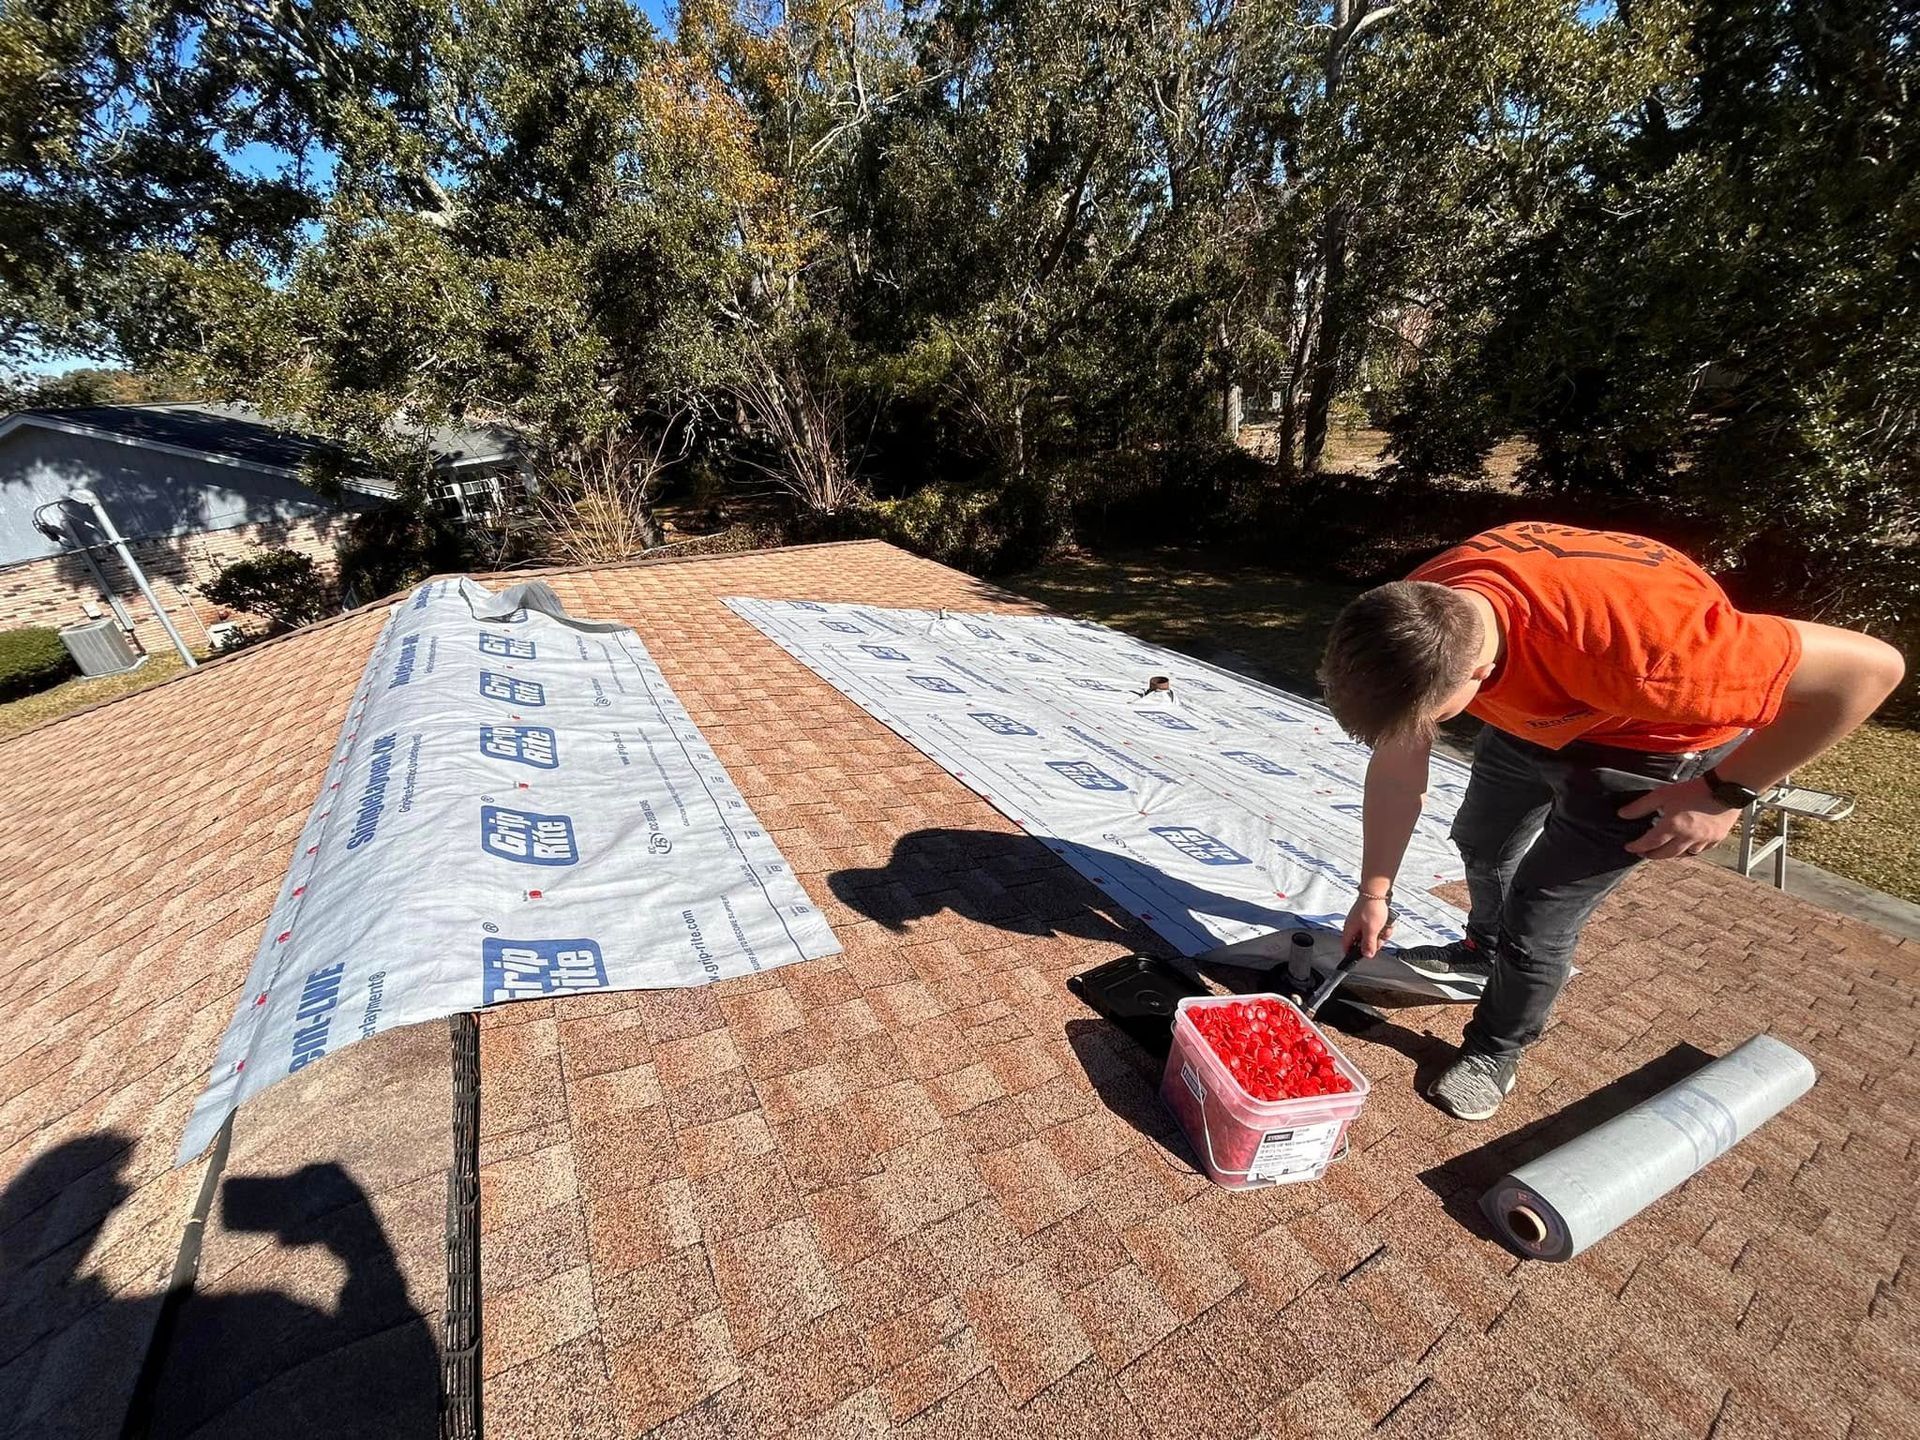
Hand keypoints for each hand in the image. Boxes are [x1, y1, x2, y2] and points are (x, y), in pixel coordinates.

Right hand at [1342, 894, 1394, 957]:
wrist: (1376, 891)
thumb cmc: (1371, 907)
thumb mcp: (1371, 930)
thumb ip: (1368, 944)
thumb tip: (1366, 955)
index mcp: (1349, 930)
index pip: (1347, 946)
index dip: (1354, 953)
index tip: (1363, 955)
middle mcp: (1353, 926)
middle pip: (1362, 942)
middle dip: (1374, 942)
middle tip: (1380, 938)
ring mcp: (1361, 921)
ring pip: (1371, 934)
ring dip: (1381, 934)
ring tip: (1386, 928)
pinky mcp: (1368, 916)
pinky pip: (1376, 927)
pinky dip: (1383, 927)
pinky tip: (1387, 923)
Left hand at [1618, 777, 1740, 858]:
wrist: (1725, 789)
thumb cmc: (1693, 790)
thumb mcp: (1662, 794)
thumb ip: (1640, 806)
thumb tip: (1622, 814)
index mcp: (1672, 827)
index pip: (1649, 843)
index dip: (1636, 847)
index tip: (1629, 847)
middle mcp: (1687, 838)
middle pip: (1665, 854)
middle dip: (1651, 855)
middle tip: (1643, 853)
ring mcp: (1703, 840)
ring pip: (1683, 854)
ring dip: (1670, 854)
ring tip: (1662, 850)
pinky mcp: (1716, 839)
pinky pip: (1700, 850)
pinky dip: (1690, 850)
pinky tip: (1686, 846)